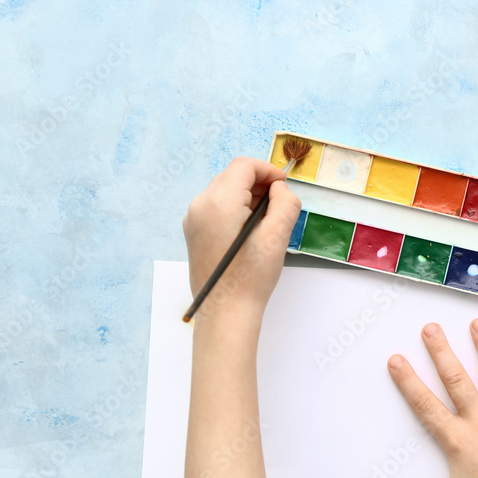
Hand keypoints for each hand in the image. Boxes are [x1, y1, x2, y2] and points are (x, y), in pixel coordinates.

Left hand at [182, 157, 300, 321]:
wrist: (225, 311)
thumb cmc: (251, 278)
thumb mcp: (277, 238)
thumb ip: (284, 204)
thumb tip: (280, 188)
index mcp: (219, 202)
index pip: (243, 166)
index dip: (267, 170)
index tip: (284, 185)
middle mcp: (200, 205)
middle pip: (232, 176)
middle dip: (258, 183)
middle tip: (279, 203)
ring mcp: (193, 218)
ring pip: (224, 190)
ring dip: (248, 196)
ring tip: (267, 219)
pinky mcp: (194, 231)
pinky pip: (216, 206)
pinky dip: (235, 208)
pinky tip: (250, 229)